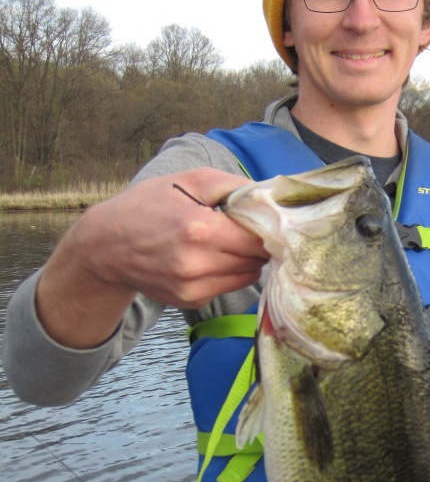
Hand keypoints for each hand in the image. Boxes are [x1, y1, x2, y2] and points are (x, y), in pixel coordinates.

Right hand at [36, 168, 267, 347]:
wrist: (106, 246)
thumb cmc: (148, 206)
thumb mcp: (188, 181)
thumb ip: (233, 186)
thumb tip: (270, 195)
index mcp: (200, 230)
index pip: (258, 236)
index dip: (265, 225)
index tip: (261, 217)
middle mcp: (198, 264)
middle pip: (256, 257)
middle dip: (257, 241)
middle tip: (243, 227)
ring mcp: (193, 287)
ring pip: (247, 275)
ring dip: (246, 259)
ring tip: (225, 241)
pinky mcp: (191, 301)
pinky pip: (229, 286)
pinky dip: (228, 272)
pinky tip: (209, 257)